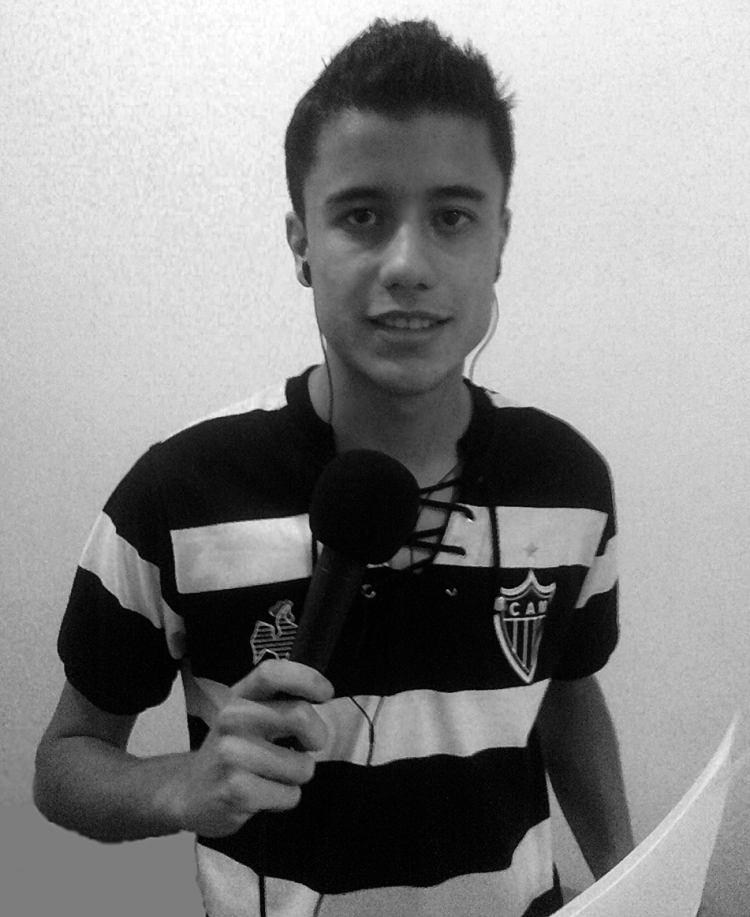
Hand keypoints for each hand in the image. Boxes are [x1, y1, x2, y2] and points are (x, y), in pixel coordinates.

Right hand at [170, 660, 333, 837]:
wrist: (189, 793)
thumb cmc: (232, 751)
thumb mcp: (247, 718)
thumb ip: (278, 705)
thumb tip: (322, 698)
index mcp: (239, 697)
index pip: (272, 673)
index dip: (306, 677)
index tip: (326, 693)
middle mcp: (233, 719)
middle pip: (300, 716)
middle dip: (317, 736)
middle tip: (307, 747)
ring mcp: (231, 755)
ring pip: (301, 765)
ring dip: (297, 776)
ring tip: (271, 776)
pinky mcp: (236, 791)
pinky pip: (290, 795)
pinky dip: (285, 799)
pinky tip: (262, 795)